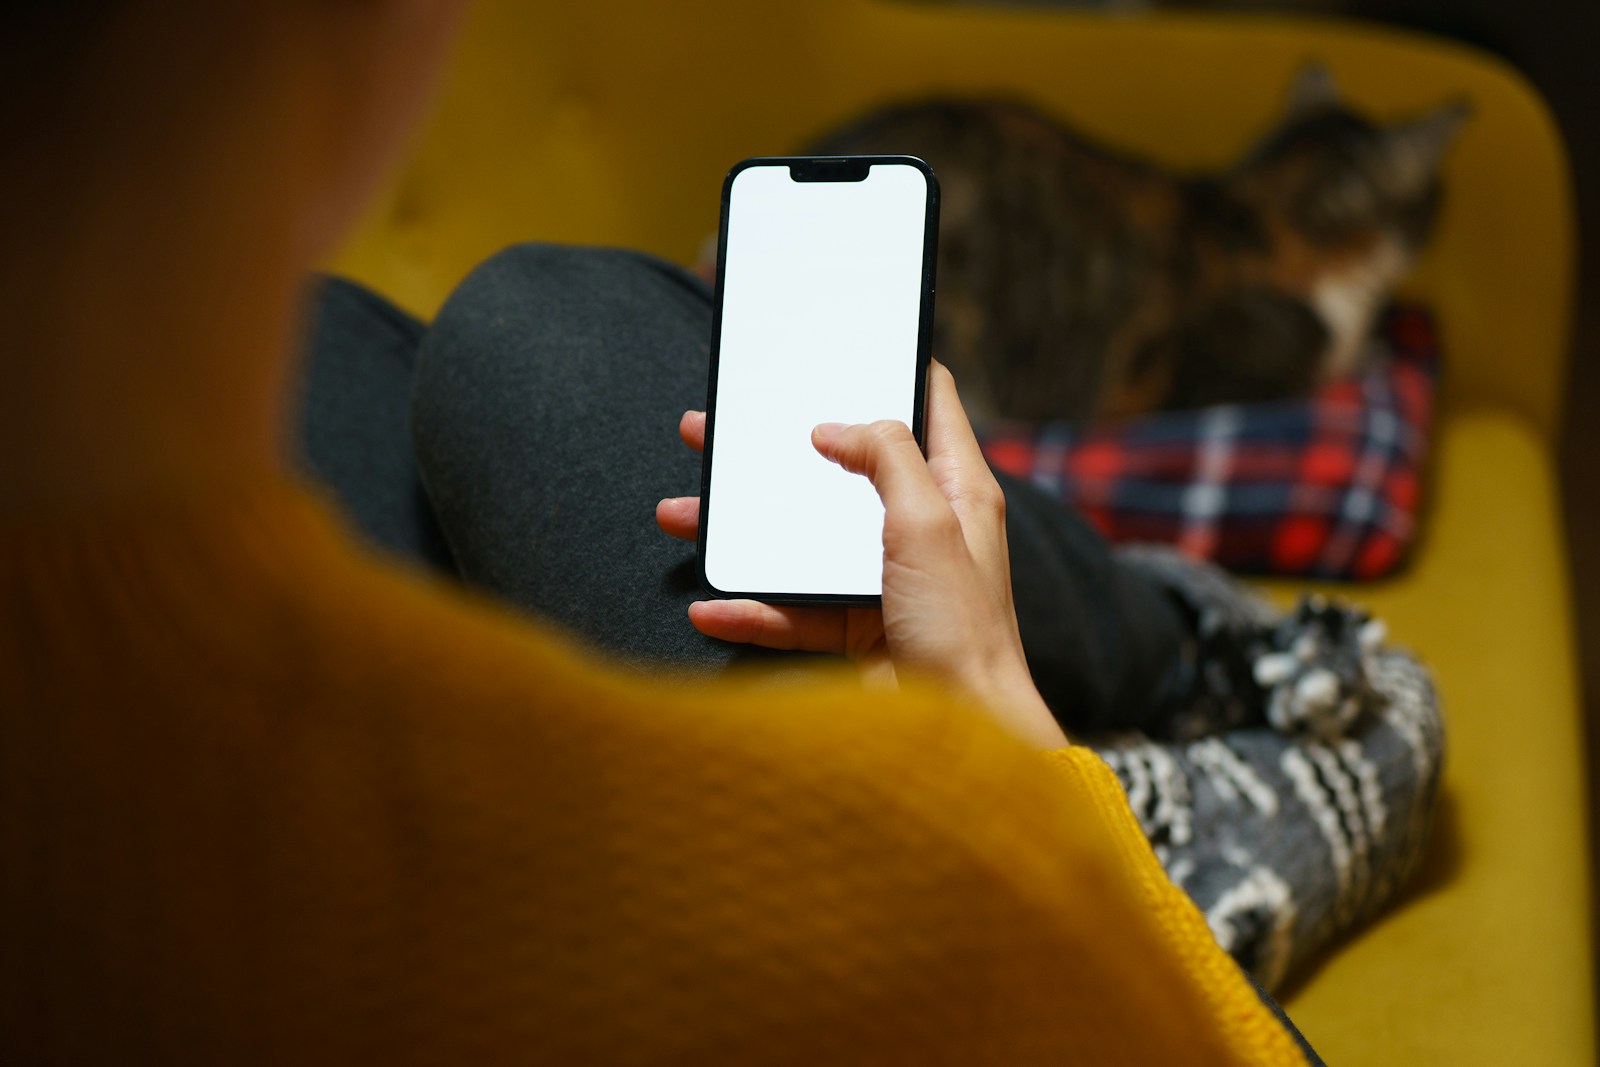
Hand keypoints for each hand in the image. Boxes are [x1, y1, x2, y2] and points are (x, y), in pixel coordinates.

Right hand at [656, 362, 1066, 749]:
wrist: (966, 734)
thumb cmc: (965, 628)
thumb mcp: (929, 522)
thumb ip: (886, 458)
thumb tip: (834, 427)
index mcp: (954, 489)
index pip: (928, 404)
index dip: (888, 367)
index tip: (836, 343)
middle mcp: (920, 526)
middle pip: (840, 469)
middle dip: (775, 450)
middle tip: (718, 428)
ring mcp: (885, 578)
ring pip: (802, 540)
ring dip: (742, 530)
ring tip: (682, 513)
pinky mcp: (857, 628)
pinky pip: (794, 610)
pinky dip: (751, 610)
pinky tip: (709, 607)